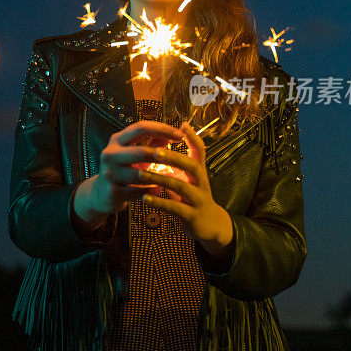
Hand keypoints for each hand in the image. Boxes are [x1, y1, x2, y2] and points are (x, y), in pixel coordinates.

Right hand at [73, 120, 183, 229]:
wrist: (100, 193)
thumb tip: (174, 134)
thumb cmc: (122, 169)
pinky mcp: (112, 191)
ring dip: (159, 177)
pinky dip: (151, 191)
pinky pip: (138, 191)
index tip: (180, 135)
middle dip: (163, 155)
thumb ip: (152, 142)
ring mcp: (110, 173)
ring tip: (172, 179)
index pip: (141, 127)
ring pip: (141, 175)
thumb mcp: (133, 152)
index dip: (163, 129)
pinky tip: (158, 190)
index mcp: (117, 140)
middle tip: (180, 159)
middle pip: (141, 151)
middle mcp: (110, 154)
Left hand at [138, 122, 233, 257]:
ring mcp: (198, 199)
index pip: (200, 150)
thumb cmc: (194, 195)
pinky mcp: (192, 216)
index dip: (193, 137)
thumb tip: (171, 134)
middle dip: (173, 158)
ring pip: (180, 186)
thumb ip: (180, 159)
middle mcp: (201, 182)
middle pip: (191, 165)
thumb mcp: (189, 176)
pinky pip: (175, 208)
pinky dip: (159, 202)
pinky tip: (144, 197)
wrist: (209, 225)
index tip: (181, 126)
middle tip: (154, 151)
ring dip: (160, 179)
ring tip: (141, 174)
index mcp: (199, 170)